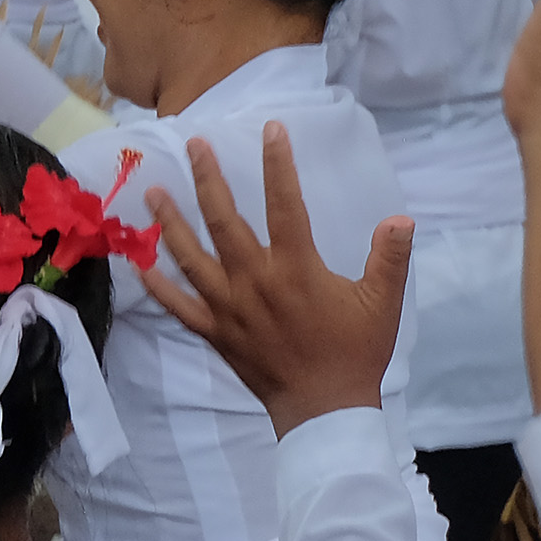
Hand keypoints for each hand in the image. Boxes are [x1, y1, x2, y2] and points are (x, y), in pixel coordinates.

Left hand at [137, 125, 412, 435]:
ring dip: (170, 223)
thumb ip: (390, 258)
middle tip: (194, 144)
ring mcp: (229, 307)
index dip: (277, 164)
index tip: (271, 129)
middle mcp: (255, 281)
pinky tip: (138, 263)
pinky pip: (179, 306)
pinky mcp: (215, 333)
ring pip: (191, 257)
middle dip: (209, 178)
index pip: (285, 204)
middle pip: (224, 220)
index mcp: (296, 269)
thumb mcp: (383, 304)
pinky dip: (158, 285)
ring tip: (152, 192)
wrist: (325, 411)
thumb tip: (401, 218)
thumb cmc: (356, 353)